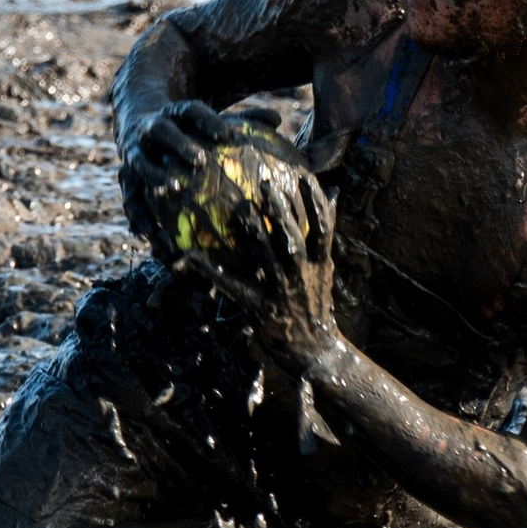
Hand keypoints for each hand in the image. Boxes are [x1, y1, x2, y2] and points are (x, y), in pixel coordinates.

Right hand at [117, 101, 281, 239]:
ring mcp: (135, 151)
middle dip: (179, 144)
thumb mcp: (211, 120)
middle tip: (199, 161)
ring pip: (140, 162)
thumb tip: (278, 119)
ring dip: (153, 176)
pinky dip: (136, 213)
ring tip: (170, 190)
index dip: (209, 121)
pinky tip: (147, 234)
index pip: (192, 111)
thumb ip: (243, 120)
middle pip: (162, 131)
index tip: (227, 135)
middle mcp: (151, 128)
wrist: (139, 123)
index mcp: (175, 112)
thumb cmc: (188, 127)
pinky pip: (129, 195)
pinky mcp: (125, 175)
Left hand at [179, 167, 338, 373]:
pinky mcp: (260, 307)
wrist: (315, 350)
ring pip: (267, 256)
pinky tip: (191, 257)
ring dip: (255, 231)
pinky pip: (233, 286)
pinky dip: (211, 271)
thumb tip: (335, 195)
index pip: (321, 229)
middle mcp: (302, 274)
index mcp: (320, 264)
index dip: (315, 203)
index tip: (303, 177)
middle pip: (292, 237)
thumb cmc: (317, 304)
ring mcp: (281, 290)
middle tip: (266, 184)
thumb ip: (323, 235)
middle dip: (280, 210)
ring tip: (243, 207)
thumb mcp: (326, 270)